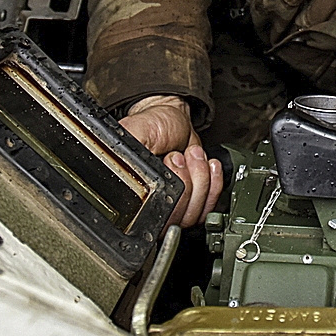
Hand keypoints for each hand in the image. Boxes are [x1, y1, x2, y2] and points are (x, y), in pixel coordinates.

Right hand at [119, 95, 221, 227]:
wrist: (173, 118)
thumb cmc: (153, 123)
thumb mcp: (136, 130)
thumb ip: (128, 150)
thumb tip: (121, 166)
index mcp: (130, 194)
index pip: (152, 215)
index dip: (167, 191)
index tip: (169, 162)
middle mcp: (149, 205)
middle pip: (177, 218)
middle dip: (187, 181)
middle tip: (180, 156)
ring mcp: (172, 206)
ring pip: (193, 215)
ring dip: (201, 180)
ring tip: (193, 156)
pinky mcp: (191, 202)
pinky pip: (208, 208)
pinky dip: (214, 185)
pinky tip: (209, 167)